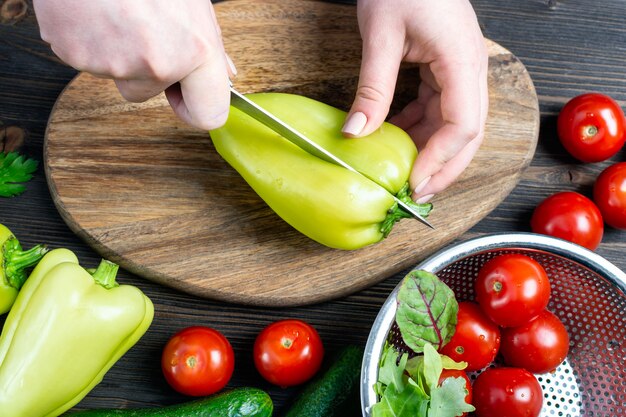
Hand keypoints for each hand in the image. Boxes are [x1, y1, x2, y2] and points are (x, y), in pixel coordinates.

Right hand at [33, 0, 234, 130]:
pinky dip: (90, 40)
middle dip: (148, 72)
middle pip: (149, 94)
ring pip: (118, 75)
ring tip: (116, 11)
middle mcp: (157, 63)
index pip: (209, 115)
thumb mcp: (192, 1)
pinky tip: (95, 12)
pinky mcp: (75, 55)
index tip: (187, 97)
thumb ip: (208, 43)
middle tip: (141, 28)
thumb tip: (224, 74)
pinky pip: (87, 60)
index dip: (196, 108)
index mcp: (194, 49)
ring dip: (117, 51)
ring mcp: (113, 63)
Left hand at [344, 0, 487, 202]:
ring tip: (402, 173)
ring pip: (454, 125)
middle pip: (468, 134)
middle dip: (444, 167)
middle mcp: (470, 70)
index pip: (463, 125)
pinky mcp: (446, 69)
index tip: (413, 183)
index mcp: (462, 62)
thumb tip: (357, 134)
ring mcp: (461, 70)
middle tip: (415, 194)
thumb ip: (372, 88)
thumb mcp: (380, 35)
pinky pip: (438, 109)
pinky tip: (395, 139)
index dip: (440, 160)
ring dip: (430, 151)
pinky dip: (419, 128)